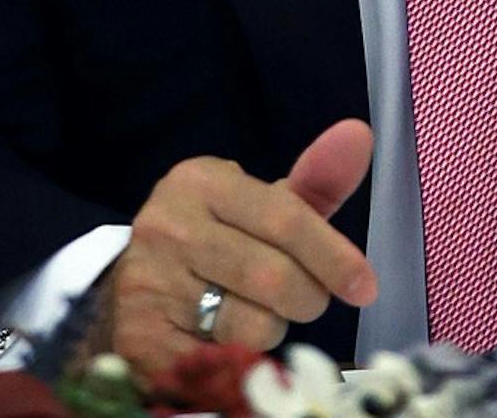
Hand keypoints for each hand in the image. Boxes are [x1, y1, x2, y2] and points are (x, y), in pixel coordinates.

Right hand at [105, 119, 379, 379]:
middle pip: (274, 277)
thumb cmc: (212, 239)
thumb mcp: (256, 205)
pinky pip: (225, 360)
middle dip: (309, 296)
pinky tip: (228, 338)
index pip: (285, 218)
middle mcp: (169, 227)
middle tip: (309, 299)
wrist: (132, 286)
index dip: (333, 255)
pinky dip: (243, 357)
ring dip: (274, 328)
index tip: (365, 286)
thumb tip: (360, 135)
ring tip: (255, 311)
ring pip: (253, 325)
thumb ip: (313, 182)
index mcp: (200, 181)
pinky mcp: (144, 341)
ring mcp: (150, 285)